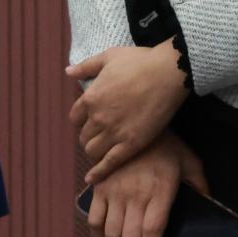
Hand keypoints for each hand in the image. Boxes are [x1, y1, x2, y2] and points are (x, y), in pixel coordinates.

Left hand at [66, 40, 190, 184]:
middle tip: (102, 134)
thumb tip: (67, 72)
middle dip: (90, 136)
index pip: (76, 118)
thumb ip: (87, 66)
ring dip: (96, 151)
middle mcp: (98, 118)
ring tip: (105, 149)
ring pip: (93, 151)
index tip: (93, 120)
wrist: (170, 72)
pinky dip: (99, 173)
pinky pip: (109, 163)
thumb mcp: (110, 56)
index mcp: (90, 98)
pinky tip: (93, 180)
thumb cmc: (141, 61)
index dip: (83, 120)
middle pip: (84, 136)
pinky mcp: (131, 143)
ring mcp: (114, 132)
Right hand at [86, 129, 208, 236]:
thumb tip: (209, 201)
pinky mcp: (100, 188)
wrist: (134, 122)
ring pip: (110, 234)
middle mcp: (135, 195)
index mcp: (160, 191)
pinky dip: (97, 236)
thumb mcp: (190, 160)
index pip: (152, 232)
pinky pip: (93, 220)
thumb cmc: (167, 143)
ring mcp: (114, 192)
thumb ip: (200, 183)